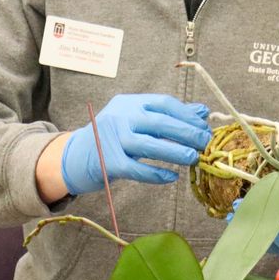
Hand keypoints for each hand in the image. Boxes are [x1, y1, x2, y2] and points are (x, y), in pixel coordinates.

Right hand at [60, 94, 210, 194]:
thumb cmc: (113, 136)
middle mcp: (120, 117)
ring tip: (193, 158)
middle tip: (205, 143)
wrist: (73, 155)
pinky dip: (155, 174)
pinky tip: (171, 177)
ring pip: (149, 145)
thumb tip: (203, 112)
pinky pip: (136, 169)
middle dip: (186, 133)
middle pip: (159, 123)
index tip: (204, 126)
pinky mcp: (107, 163)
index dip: (187, 115)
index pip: (164, 103)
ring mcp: (112, 139)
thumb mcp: (138, 120)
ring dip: (175, 152)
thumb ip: (170, 115)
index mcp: (130, 103)